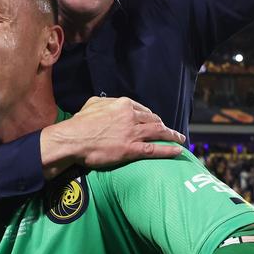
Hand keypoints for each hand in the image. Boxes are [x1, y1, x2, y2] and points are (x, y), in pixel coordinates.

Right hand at [41, 96, 185, 178]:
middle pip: (153, 120)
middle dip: (163, 125)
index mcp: (122, 104)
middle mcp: (131, 116)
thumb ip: (105, 102)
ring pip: (158, 133)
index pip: (143, 109)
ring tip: (180, 139)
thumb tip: (109, 103)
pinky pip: (154, 149)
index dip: (150, 116)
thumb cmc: (79, 123)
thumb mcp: (92, 104)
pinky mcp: (130, 149)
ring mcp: (132, 133)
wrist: (73, 139)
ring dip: (172, 136)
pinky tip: (177, 151)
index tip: (154, 120)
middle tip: (168, 131)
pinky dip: (168, 150)